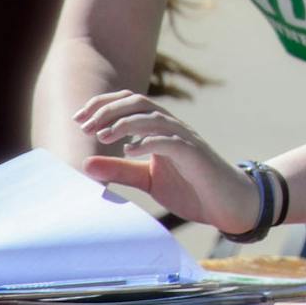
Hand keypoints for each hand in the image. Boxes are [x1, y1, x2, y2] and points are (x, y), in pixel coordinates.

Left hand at [73, 91, 262, 232]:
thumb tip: (85, 164)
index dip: (103, 105)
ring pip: (153, 117)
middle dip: (108, 109)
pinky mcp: (194, 155)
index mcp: (160, 130)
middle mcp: (172, 128)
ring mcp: (185, 139)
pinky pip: (170, 141)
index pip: (130, 102)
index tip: (79, 119)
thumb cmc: (189, 188)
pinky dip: (148, 142)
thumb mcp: (146, 179)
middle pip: (139, 102)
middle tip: (85, 126)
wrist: (227, 202)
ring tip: (103, 136)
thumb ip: (119, 170)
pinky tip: (130, 150)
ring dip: (124, 123)